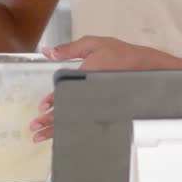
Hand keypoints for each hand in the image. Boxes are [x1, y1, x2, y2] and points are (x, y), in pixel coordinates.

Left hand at [29, 36, 181, 142]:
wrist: (147, 66)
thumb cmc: (120, 53)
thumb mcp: (93, 44)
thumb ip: (69, 49)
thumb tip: (46, 51)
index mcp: (85, 77)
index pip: (64, 93)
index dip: (51, 102)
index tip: (41, 108)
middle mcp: (90, 93)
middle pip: (65, 111)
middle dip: (49, 122)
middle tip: (34, 129)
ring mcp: (97, 103)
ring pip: (74, 120)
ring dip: (56, 129)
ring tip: (40, 137)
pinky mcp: (104, 108)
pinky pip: (85, 121)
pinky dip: (72, 129)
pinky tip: (62, 137)